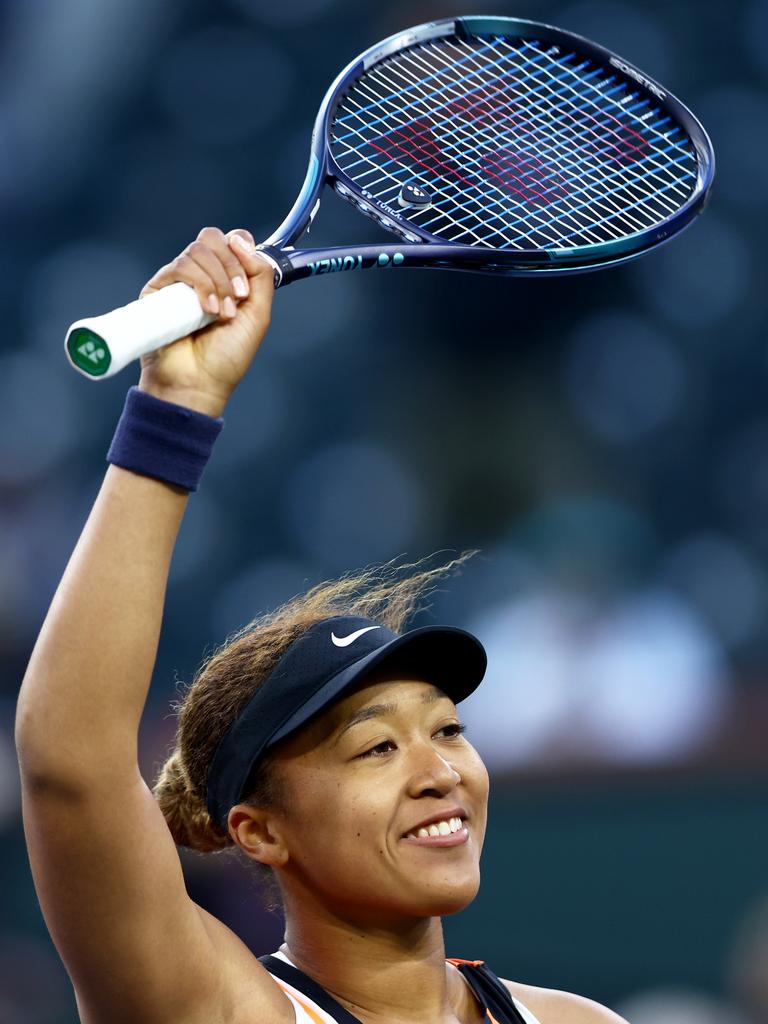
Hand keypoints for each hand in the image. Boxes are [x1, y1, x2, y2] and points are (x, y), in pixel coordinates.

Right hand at [138, 227, 273, 416]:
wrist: (198, 382)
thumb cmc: (226, 356)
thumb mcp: (258, 314)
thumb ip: (261, 275)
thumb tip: (241, 241)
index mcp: (225, 278)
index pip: (230, 240)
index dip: (240, 247)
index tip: (247, 278)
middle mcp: (201, 276)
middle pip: (213, 238)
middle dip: (231, 265)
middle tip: (239, 298)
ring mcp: (178, 282)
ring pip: (198, 251)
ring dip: (218, 280)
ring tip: (221, 313)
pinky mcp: (158, 289)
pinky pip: (179, 267)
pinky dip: (201, 284)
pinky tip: (207, 310)